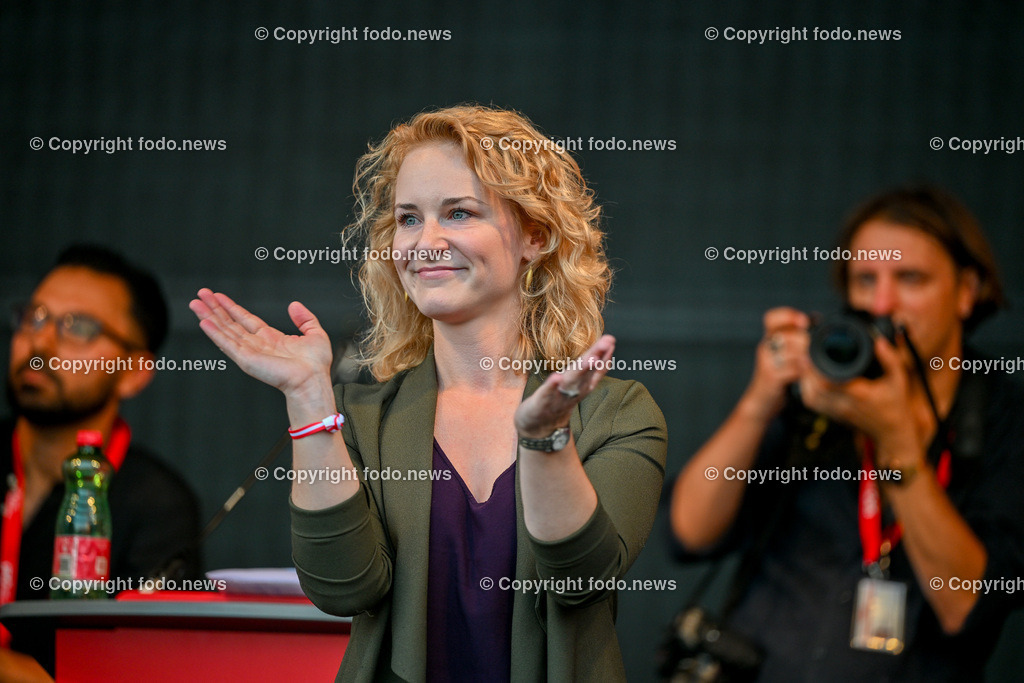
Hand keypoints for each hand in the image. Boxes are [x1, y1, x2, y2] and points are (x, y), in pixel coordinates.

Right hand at [189, 289, 333, 396]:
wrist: (312, 380)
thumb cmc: (315, 366)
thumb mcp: (315, 334)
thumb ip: (305, 319)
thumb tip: (294, 305)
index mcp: (271, 339)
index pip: (246, 319)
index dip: (232, 307)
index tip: (219, 297)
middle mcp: (257, 345)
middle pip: (230, 323)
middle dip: (215, 308)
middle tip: (201, 295)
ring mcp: (249, 352)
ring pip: (225, 330)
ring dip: (209, 317)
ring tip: (196, 304)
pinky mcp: (245, 359)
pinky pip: (226, 343)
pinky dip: (214, 333)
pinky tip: (204, 322)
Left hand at [514, 334, 615, 437]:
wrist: (537, 427)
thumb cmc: (557, 401)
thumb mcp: (574, 384)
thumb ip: (587, 369)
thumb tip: (602, 349)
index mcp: (580, 385)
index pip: (593, 368)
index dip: (603, 355)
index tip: (610, 340)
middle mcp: (573, 391)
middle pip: (586, 373)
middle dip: (597, 358)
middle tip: (608, 343)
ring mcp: (558, 398)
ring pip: (571, 383)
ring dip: (581, 370)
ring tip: (591, 358)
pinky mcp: (541, 404)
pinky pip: (547, 394)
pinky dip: (552, 386)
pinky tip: (556, 377)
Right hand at [739, 307, 809, 421]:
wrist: (762, 400)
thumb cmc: (778, 375)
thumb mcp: (784, 352)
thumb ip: (796, 335)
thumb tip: (817, 318)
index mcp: (768, 338)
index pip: (771, 318)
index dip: (788, 315)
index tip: (804, 321)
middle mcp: (765, 347)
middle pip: (785, 333)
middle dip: (804, 339)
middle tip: (815, 346)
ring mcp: (766, 362)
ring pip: (791, 351)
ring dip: (807, 355)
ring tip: (815, 361)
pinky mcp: (771, 377)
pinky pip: (792, 369)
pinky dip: (805, 371)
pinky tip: (811, 374)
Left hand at [798, 332, 925, 463]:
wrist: (893, 432)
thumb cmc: (896, 404)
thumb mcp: (898, 379)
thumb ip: (890, 359)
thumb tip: (879, 341)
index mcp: (859, 394)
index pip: (828, 381)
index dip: (816, 367)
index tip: (813, 352)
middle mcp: (844, 405)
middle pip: (815, 388)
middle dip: (807, 371)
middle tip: (806, 354)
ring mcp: (837, 412)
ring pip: (810, 397)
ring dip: (805, 380)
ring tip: (806, 364)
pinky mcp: (833, 416)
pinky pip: (813, 404)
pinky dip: (807, 391)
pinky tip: (809, 379)